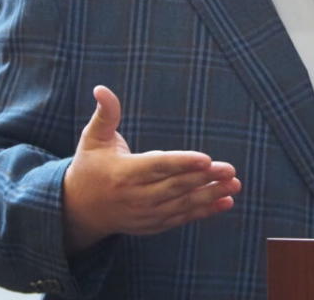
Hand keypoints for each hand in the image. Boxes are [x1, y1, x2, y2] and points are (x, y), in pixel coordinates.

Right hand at [62, 85, 241, 252]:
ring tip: (234, 185)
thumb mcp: (93, 138)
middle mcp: (135, 196)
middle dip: (205, 179)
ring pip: (182, 205)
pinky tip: (225, 202)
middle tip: (230, 170)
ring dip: (210, 196)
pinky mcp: (153, 224)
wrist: (79, 210)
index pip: (157, 167)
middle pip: (175, 187)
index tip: (206, 158)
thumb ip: (105, 113)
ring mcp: (145, 214)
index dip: (182, 163)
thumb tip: (101, 88)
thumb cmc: (90, 166)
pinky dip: (204, 211)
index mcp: (123, 173)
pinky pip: (182, 218)